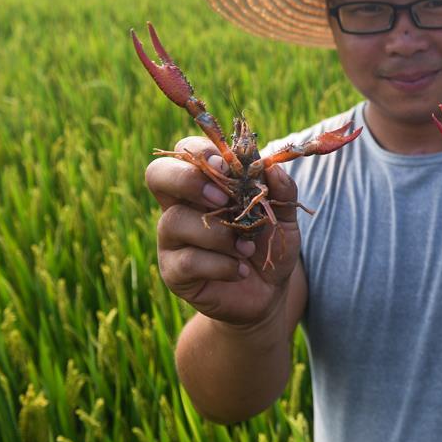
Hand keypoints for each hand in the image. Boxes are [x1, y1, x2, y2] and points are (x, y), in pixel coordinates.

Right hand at [144, 136, 300, 325]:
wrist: (268, 291)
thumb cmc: (270, 244)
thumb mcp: (284, 215)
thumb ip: (282, 190)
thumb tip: (272, 167)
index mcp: (205, 184)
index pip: (186, 151)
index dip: (203, 151)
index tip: (231, 166)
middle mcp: (180, 206)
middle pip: (157, 174)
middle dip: (188, 180)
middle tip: (223, 199)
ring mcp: (172, 239)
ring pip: (175, 220)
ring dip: (219, 233)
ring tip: (247, 247)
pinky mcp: (174, 272)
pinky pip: (188, 261)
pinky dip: (222, 264)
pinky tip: (241, 269)